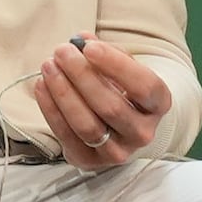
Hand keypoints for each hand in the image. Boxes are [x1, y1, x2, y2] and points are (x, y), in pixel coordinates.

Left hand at [30, 36, 173, 169]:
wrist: (119, 122)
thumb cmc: (121, 87)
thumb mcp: (122, 66)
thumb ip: (104, 52)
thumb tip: (81, 40)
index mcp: (158, 104)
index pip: (144, 86)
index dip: (116, 65)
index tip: (89, 47)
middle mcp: (143, 132)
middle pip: (110, 107)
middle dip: (81, 76)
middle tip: (61, 52)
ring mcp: (118, 152)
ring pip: (87, 125)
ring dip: (63, 93)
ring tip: (49, 67)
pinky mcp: (90, 162)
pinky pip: (67, 136)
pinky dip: (51, 110)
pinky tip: (42, 86)